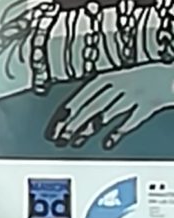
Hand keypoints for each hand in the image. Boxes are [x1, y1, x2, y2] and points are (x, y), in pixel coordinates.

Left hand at [48, 61, 173, 150]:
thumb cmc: (142, 80)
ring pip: (108, 112)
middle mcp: (121, 83)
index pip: (83, 93)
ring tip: (76, 140)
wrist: (172, 75)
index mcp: (110, 76)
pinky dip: (118, 131)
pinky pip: (132, 119)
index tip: (55, 124)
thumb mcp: (118, 81)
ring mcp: (136, 93)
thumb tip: (73, 113)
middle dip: (74, 122)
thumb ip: (99, 94)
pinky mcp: (151, 104)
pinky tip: (107, 142)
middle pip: (92, 104)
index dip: (68, 109)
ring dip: (90, 127)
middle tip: (61, 137)